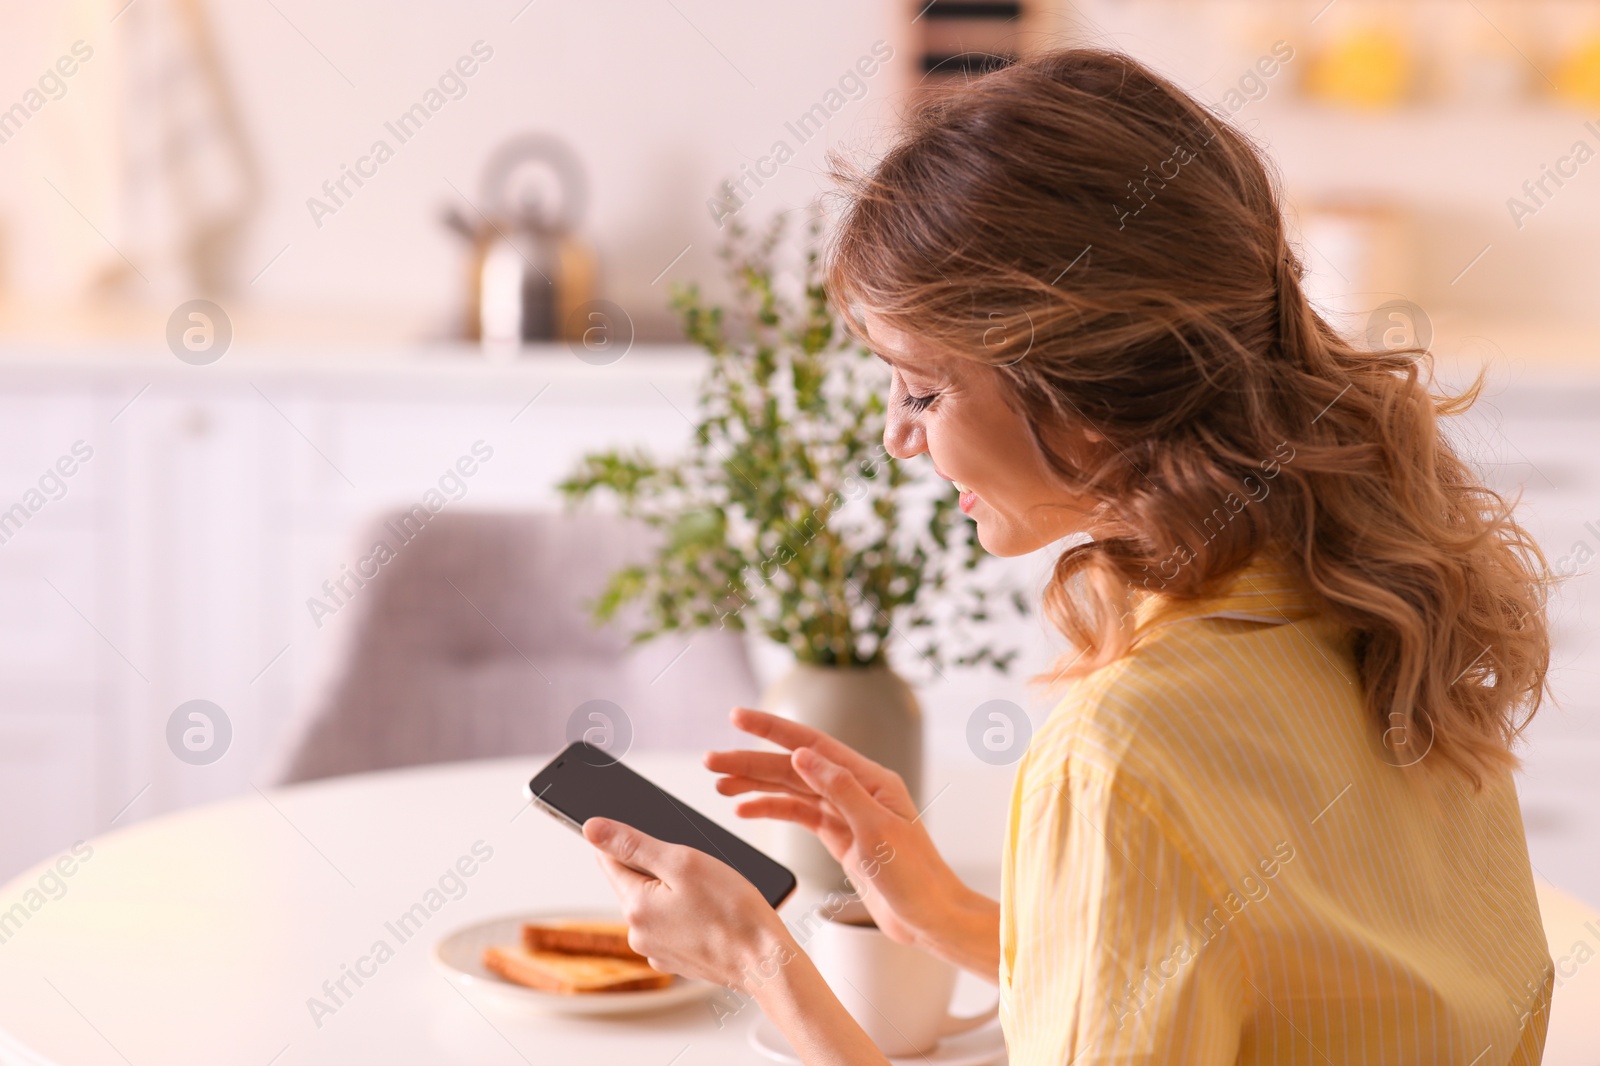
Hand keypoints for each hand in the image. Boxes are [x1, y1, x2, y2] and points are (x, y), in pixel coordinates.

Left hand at [582, 816, 794, 993]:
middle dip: (660, 867)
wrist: (767, 963)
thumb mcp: (683, 862)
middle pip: (636, 882)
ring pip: (658, 903)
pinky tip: (713, 913)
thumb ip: (634, 844)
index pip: (609, 860)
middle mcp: (639, 934)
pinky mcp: (679, 959)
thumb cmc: (733, 912)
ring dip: (677, 891)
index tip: (651, 834)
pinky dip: (689, 914)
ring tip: (711, 892)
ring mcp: (659, 951)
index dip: (627, 839)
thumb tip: (591, 829)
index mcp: (635, 907)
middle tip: (696, 867)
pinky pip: (674, 925)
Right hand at [705, 707, 997, 974]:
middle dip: (751, 761)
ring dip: (755, 785)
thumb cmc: (915, 878)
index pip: (812, 745)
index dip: (772, 730)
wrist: (930, 920)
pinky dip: (771, 809)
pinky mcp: (840, 837)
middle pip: (794, 767)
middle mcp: (857, 789)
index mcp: (870, 779)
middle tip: (711, 761)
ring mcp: (847, 813)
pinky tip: (745, 809)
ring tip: (719, 784)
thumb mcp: (876, 832)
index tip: (737, 718)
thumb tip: (801, 754)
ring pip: (792, 790)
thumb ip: (838, 789)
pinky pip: (798, 814)